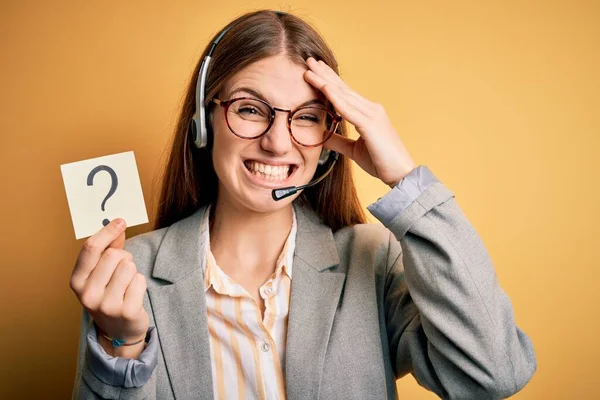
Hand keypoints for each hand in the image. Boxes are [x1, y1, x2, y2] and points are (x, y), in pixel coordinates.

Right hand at [70, 219, 148, 352]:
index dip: (107, 232)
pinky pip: (140, 280)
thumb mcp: (102, 273)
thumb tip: (118, 225)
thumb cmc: (109, 294)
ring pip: (129, 267)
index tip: (121, 221)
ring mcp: (106, 305)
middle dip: (123, 257)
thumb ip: (109, 249)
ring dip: (132, 271)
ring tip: (126, 284)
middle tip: (122, 270)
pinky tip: (133, 295)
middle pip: (113, 255)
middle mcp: (88, 294)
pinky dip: (140, 283)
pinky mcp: (126, 311)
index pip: (91, 249)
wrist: (118, 330)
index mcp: (77, 282)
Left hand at [304, 57, 416, 186]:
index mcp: (368, 113)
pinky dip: (335, 97)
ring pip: (343, 94)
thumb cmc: (381, 162)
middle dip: (325, 73)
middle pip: (343, 88)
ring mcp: (372, 114)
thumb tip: (322, 136)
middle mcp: (371, 109)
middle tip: (309, 60)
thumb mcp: (353, 150)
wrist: (401, 174)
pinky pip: (348, 109)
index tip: (315, 70)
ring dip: (325, 81)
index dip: (330, 80)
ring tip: (310, 69)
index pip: (345, 93)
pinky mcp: (370, 124)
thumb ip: (338, 141)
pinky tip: (324, 87)